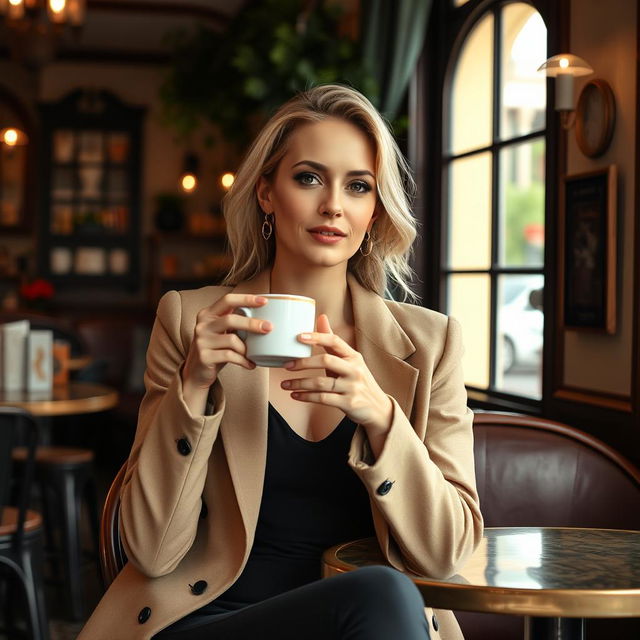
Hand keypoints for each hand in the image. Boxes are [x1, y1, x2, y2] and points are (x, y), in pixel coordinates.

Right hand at [182, 294, 270, 391]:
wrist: (196, 373)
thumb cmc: (215, 350)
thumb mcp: (222, 332)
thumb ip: (235, 323)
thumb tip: (264, 317)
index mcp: (208, 314)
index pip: (227, 300)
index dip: (246, 299)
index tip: (264, 301)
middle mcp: (202, 325)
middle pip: (230, 319)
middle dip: (252, 323)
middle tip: (268, 328)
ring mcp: (202, 341)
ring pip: (231, 340)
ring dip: (246, 348)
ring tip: (253, 354)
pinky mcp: (204, 356)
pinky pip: (230, 356)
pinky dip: (243, 360)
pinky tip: (250, 364)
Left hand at [281, 314, 392, 434]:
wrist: (377, 408)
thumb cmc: (356, 380)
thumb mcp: (348, 360)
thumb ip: (332, 342)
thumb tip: (321, 317)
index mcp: (353, 356)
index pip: (335, 341)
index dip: (317, 337)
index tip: (298, 336)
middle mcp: (354, 370)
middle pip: (326, 361)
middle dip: (303, 362)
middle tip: (286, 365)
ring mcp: (352, 387)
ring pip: (321, 383)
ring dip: (300, 383)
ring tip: (284, 384)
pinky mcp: (349, 403)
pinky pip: (323, 399)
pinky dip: (306, 397)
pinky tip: (295, 395)